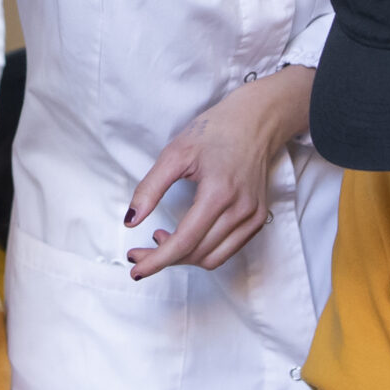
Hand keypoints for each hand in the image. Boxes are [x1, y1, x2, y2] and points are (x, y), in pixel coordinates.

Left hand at [125, 66, 312, 277]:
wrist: (255, 121)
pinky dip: (203, 251)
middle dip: (164, 259)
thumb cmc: (214, 132)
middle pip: (197, 254)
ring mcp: (254, 217)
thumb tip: (130, 221)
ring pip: (213, 258)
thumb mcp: (175, 154)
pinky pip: (227, 250)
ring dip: (184, 257)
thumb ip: (150, 188)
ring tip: (161, 238)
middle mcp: (241, 210)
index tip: (136, 269)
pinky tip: (185, 235)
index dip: (157, 260)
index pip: (185, 241)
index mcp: (219, 193)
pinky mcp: (258, 219)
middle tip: (138, 251)